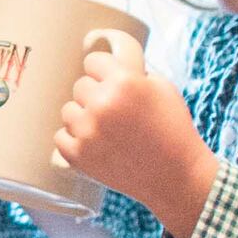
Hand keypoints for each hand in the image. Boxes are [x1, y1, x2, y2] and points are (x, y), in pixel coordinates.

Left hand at [56, 45, 216, 237]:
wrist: (176, 176)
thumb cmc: (173, 129)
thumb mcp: (162, 87)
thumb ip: (132, 71)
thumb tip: (106, 61)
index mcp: (124, 82)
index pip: (92, 61)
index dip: (104, 71)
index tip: (111, 81)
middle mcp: (102, 103)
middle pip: (80, 86)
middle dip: (96, 95)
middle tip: (116, 111)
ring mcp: (87, 131)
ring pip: (68, 110)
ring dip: (83, 117)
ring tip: (106, 129)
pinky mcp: (78, 156)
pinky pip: (61, 136)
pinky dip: (75, 140)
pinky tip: (95, 143)